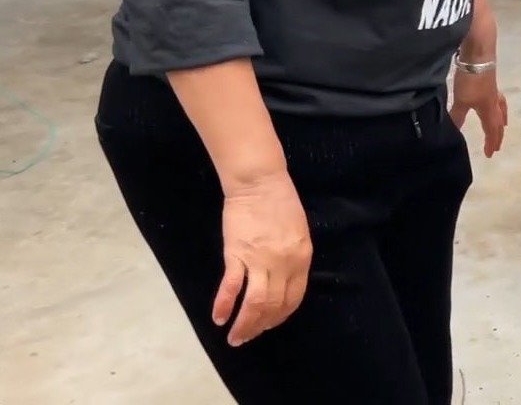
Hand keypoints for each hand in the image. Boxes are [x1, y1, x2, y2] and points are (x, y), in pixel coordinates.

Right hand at [213, 171, 311, 346]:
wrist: (259, 182)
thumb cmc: (280, 202)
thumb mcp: (298, 232)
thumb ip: (293, 258)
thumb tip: (284, 281)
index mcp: (302, 258)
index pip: (293, 298)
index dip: (280, 315)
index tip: (270, 324)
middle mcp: (284, 264)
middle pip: (273, 305)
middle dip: (261, 326)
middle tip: (248, 336)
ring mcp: (260, 261)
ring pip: (254, 304)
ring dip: (244, 325)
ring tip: (235, 338)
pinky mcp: (237, 255)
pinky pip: (231, 288)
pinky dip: (224, 306)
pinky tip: (218, 318)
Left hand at [450, 68, 507, 157]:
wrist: (479, 56)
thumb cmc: (471, 81)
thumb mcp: (461, 101)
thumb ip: (457, 116)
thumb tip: (453, 131)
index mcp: (488, 110)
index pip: (491, 130)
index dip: (490, 143)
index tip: (489, 155)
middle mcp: (494, 102)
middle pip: (499, 122)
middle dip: (498, 136)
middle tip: (497, 146)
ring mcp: (494, 91)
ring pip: (501, 110)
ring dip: (502, 120)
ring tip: (503, 125)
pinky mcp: (491, 82)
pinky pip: (498, 100)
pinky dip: (499, 106)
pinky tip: (493, 101)